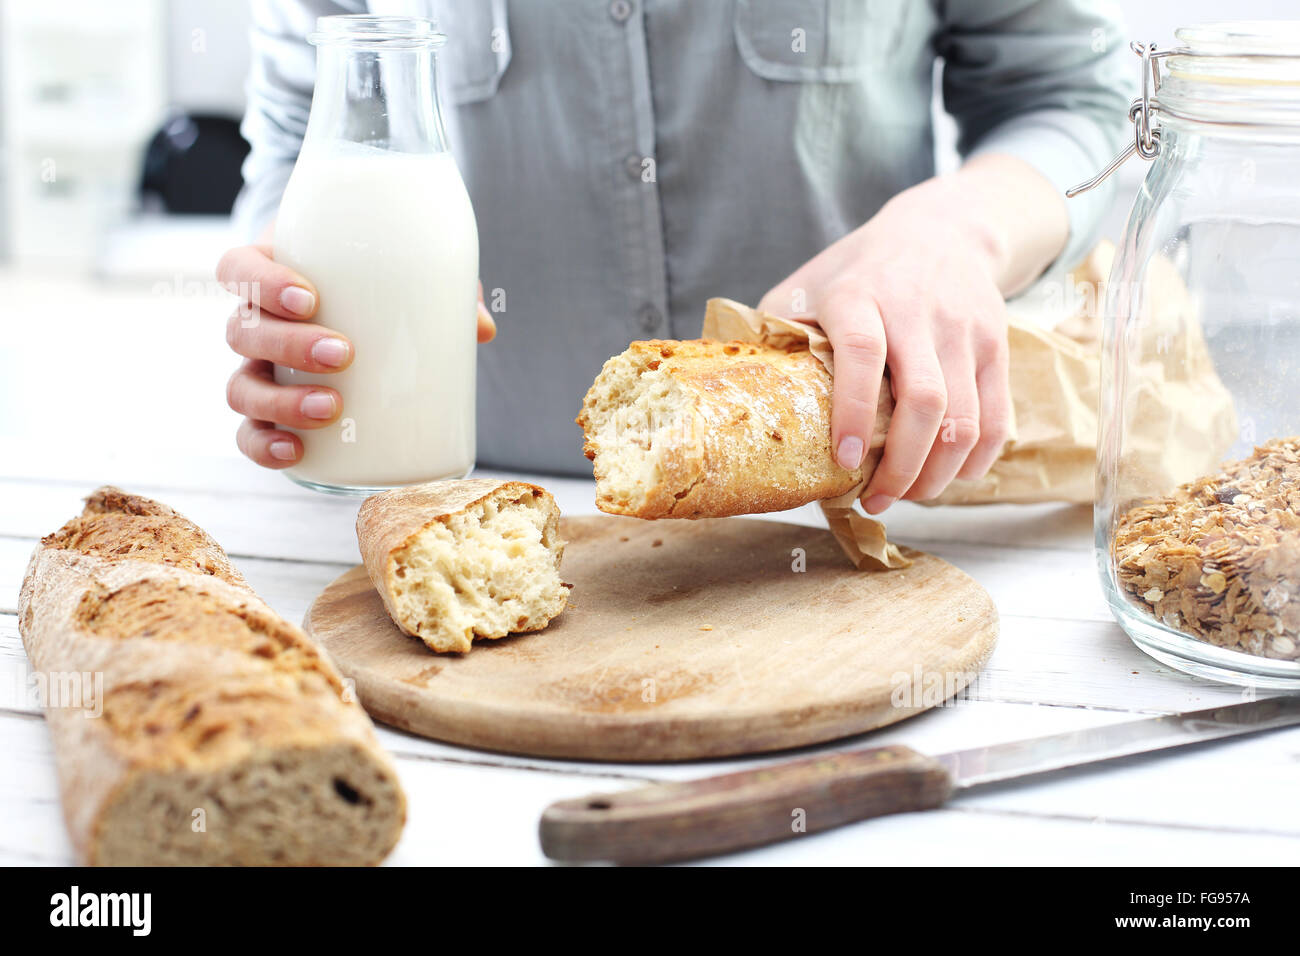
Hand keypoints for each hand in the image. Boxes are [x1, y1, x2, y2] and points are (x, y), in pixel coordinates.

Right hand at [218, 241, 496, 468]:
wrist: (366, 316)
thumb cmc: (377, 289)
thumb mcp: (403, 277)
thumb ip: (440, 290)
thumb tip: (481, 328)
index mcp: (274, 277)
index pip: (239, 269)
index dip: (263, 282)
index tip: (310, 297)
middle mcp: (257, 325)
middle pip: (243, 331)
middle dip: (288, 345)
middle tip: (343, 354)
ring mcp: (260, 371)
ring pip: (241, 386)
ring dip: (280, 400)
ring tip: (330, 408)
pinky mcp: (271, 413)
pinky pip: (250, 434)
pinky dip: (264, 446)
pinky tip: (294, 452)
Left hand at [760, 155, 1066, 512]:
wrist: (944, 229)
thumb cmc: (860, 271)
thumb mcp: (806, 285)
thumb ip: (776, 332)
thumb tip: (738, 396)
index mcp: (860, 297)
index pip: (862, 355)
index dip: (853, 413)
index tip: (844, 462)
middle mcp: (917, 312)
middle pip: (925, 400)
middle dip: (902, 465)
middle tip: (877, 500)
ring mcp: (964, 330)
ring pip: (965, 419)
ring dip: (937, 473)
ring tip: (907, 495)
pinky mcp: (996, 347)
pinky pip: (997, 418)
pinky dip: (975, 460)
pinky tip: (947, 478)